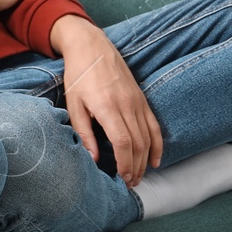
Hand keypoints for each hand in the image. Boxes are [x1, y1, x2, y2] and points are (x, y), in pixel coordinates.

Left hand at [51, 16, 161, 186]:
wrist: (92, 47)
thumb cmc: (78, 76)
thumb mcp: (73, 104)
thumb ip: (83, 132)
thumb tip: (93, 159)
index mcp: (107, 106)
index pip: (123, 142)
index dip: (125, 164)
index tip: (122, 179)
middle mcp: (126, 104)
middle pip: (138, 143)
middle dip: (135, 167)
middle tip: (130, 184)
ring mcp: (137, 101)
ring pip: (148, 137)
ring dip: (145, 160)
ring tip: (139, 176)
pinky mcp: (142, 98)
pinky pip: (154, 125)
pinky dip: (157, 144)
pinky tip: (155, 159)